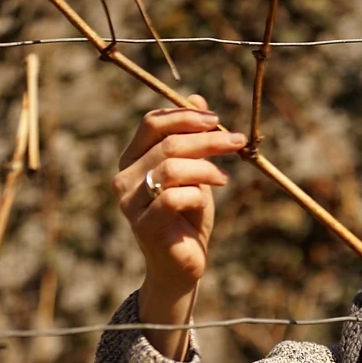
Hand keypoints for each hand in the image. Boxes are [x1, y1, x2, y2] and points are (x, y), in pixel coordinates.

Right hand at [111, 94, 246, 297]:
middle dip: (207, 139)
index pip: (152, 123)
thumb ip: (193, 140)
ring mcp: (131, 203)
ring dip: (206, 168)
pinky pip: (174, 197)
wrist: (182, 266)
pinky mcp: (144, 225)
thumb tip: (197, 97)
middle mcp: (125, 178)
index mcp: (133, 159)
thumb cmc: (188, 219)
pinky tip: (209, 200)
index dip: (186, 116)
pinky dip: (198, 194)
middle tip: (236, 142)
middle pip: (167, 143)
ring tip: (224, 178)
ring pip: (171, 168)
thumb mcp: (195, 173)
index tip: (217, 120)